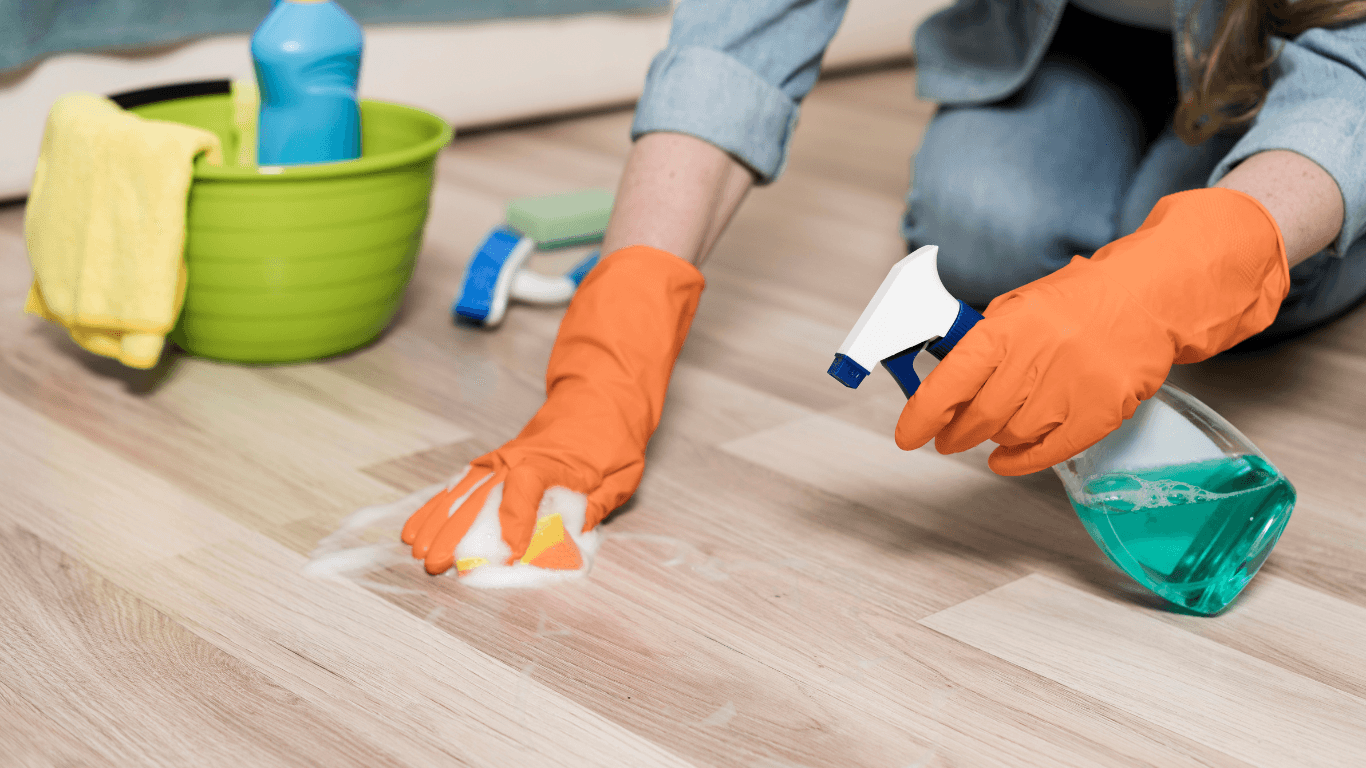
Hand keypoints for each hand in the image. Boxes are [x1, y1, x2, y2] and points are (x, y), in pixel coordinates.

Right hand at [402, 246, 704, 574]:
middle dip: (456, 535)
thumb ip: (596, 507)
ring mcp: (501, 461)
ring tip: (416, 551)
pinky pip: (460, 486)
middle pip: (480, 496)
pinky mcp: (494, 464)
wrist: (600, 399)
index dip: (516, 524)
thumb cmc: (612, 439)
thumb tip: (573, 540)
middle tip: (437, 565)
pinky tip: (417, 527)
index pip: (525, 489)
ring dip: (438, 523)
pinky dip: (437, 506)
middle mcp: (517, 459)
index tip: (510, 554)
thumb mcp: (621, 475)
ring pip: (462, 493)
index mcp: (551, 461)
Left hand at [895, 187, 1289, 474]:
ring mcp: (1073, 387)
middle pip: (979, 416)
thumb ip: (983, 344)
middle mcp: (1039, 357)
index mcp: (1009, 327)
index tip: (907, 434)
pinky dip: (1022, 460)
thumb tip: (944, 388)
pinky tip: (1006, 459)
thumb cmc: (1078, 302)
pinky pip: (1049, 451)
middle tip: (947, 437)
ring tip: (991, 428)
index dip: (922, 414)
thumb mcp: (1019, 306)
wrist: (1148, 299)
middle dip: (955, 433)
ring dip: (993, 438)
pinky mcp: (1102, 412)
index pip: (952, 380)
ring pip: (1012, 435)